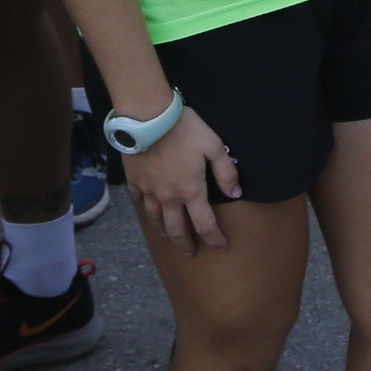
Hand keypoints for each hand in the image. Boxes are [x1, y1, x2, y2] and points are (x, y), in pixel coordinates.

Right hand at [126, 107, 245, 252]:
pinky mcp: (134, 181)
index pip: (205, 225)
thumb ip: (226, 172)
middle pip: (177, 230)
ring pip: (156, 220)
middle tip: (190, 253)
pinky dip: (146, 210)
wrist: (147, 117)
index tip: (221, 246)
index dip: (214, 239)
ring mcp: (149, 191)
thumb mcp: (214, 146)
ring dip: (165, 232)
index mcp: (191, 191)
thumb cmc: (184, 129)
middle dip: (186, 244)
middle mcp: (169, 197)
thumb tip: (236, 194)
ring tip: (170, 237)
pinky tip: (149, 212)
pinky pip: (139, 202)